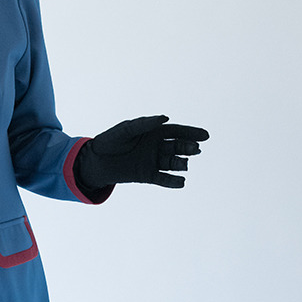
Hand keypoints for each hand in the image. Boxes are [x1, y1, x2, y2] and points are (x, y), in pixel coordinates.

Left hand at [75, 114, 208, 190]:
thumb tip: (165, 118)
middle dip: (187, 148)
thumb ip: (144, 124)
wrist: (95, 161)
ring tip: (185, 164)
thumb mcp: (125, 130)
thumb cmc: (110, 141)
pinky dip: (172, 181)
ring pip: (172, 162)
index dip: (191, 133)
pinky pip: (163, 179)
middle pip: (177, 147)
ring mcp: (152, 161)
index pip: (176, 132)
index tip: (205, 135)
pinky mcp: (147, 176)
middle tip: (195, 149)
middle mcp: (156, 147)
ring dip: (181, 163)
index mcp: (153, 132)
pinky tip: (182, 182)